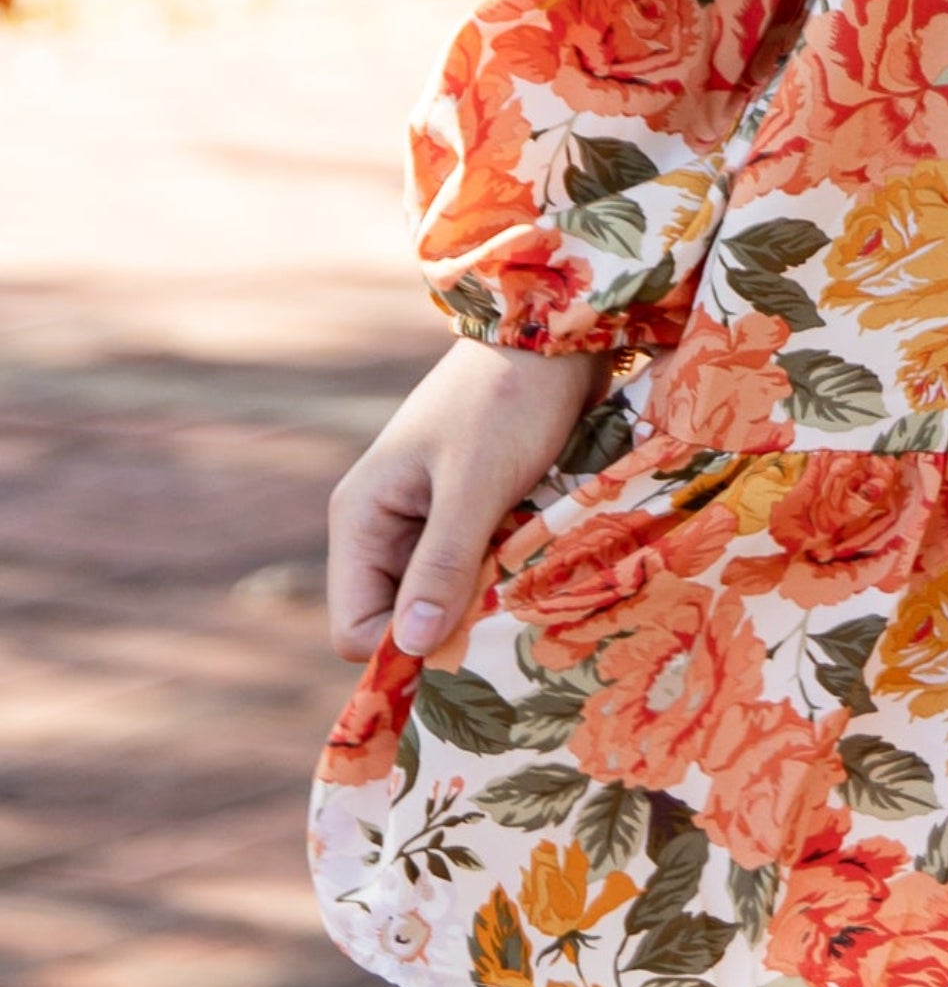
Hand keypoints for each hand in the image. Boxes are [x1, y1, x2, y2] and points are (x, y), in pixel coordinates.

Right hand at [326, 338, 607, 667]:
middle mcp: (384, 526)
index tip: (466, 647)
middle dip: (447, 628)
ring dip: (479, 604)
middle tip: (505, 620)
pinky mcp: (467, 515)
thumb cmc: (506, 402)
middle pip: (400, 619)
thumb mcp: (474, 484)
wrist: (552, 337)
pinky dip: (499, 579)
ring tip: (525, 590)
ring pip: (441, 599)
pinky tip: (533, 568)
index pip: (355, 627)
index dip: (403, 650)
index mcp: (362, 518)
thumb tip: (412, 648)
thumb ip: (441, 563)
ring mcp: (426, 521)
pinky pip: (472, 572)